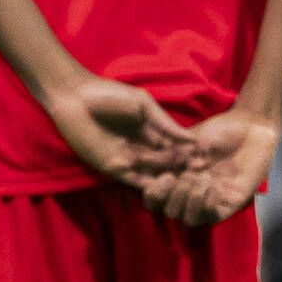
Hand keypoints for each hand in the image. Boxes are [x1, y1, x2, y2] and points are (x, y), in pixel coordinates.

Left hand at [37, 71, 201, 187]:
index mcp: (151, 131)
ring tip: (183, 184)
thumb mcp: (143, 106)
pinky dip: (147, 185)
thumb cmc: (109, 95)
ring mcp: (128, 159)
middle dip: (180, 168)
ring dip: (167, 179)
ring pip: (152, 174)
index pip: (174, 146)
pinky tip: (161, 186)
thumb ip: (165, 124)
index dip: (188, 153)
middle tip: (197, 175)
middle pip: (166, 162)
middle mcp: (142, 148)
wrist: (75, 98)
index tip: (205, 159)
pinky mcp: (112, 168)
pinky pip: (133, 181)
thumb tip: (192, 139)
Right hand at [131, 107, 279, 225]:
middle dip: (172, 196)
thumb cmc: (218, 131)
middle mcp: (189, 193)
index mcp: (175, 178)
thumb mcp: (191, 139)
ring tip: (200, 179)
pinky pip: (212, 216)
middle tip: (185, 175)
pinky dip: (208, 204)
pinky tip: (214, 186)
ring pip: (189, 220)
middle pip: (169, 212)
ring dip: (190, 201)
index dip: (153, 193)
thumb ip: (175, 155)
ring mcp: (209, 201)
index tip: (164, 176)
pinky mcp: (229, 204)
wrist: (249, 128)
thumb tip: (159, 168)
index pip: (154, 198)